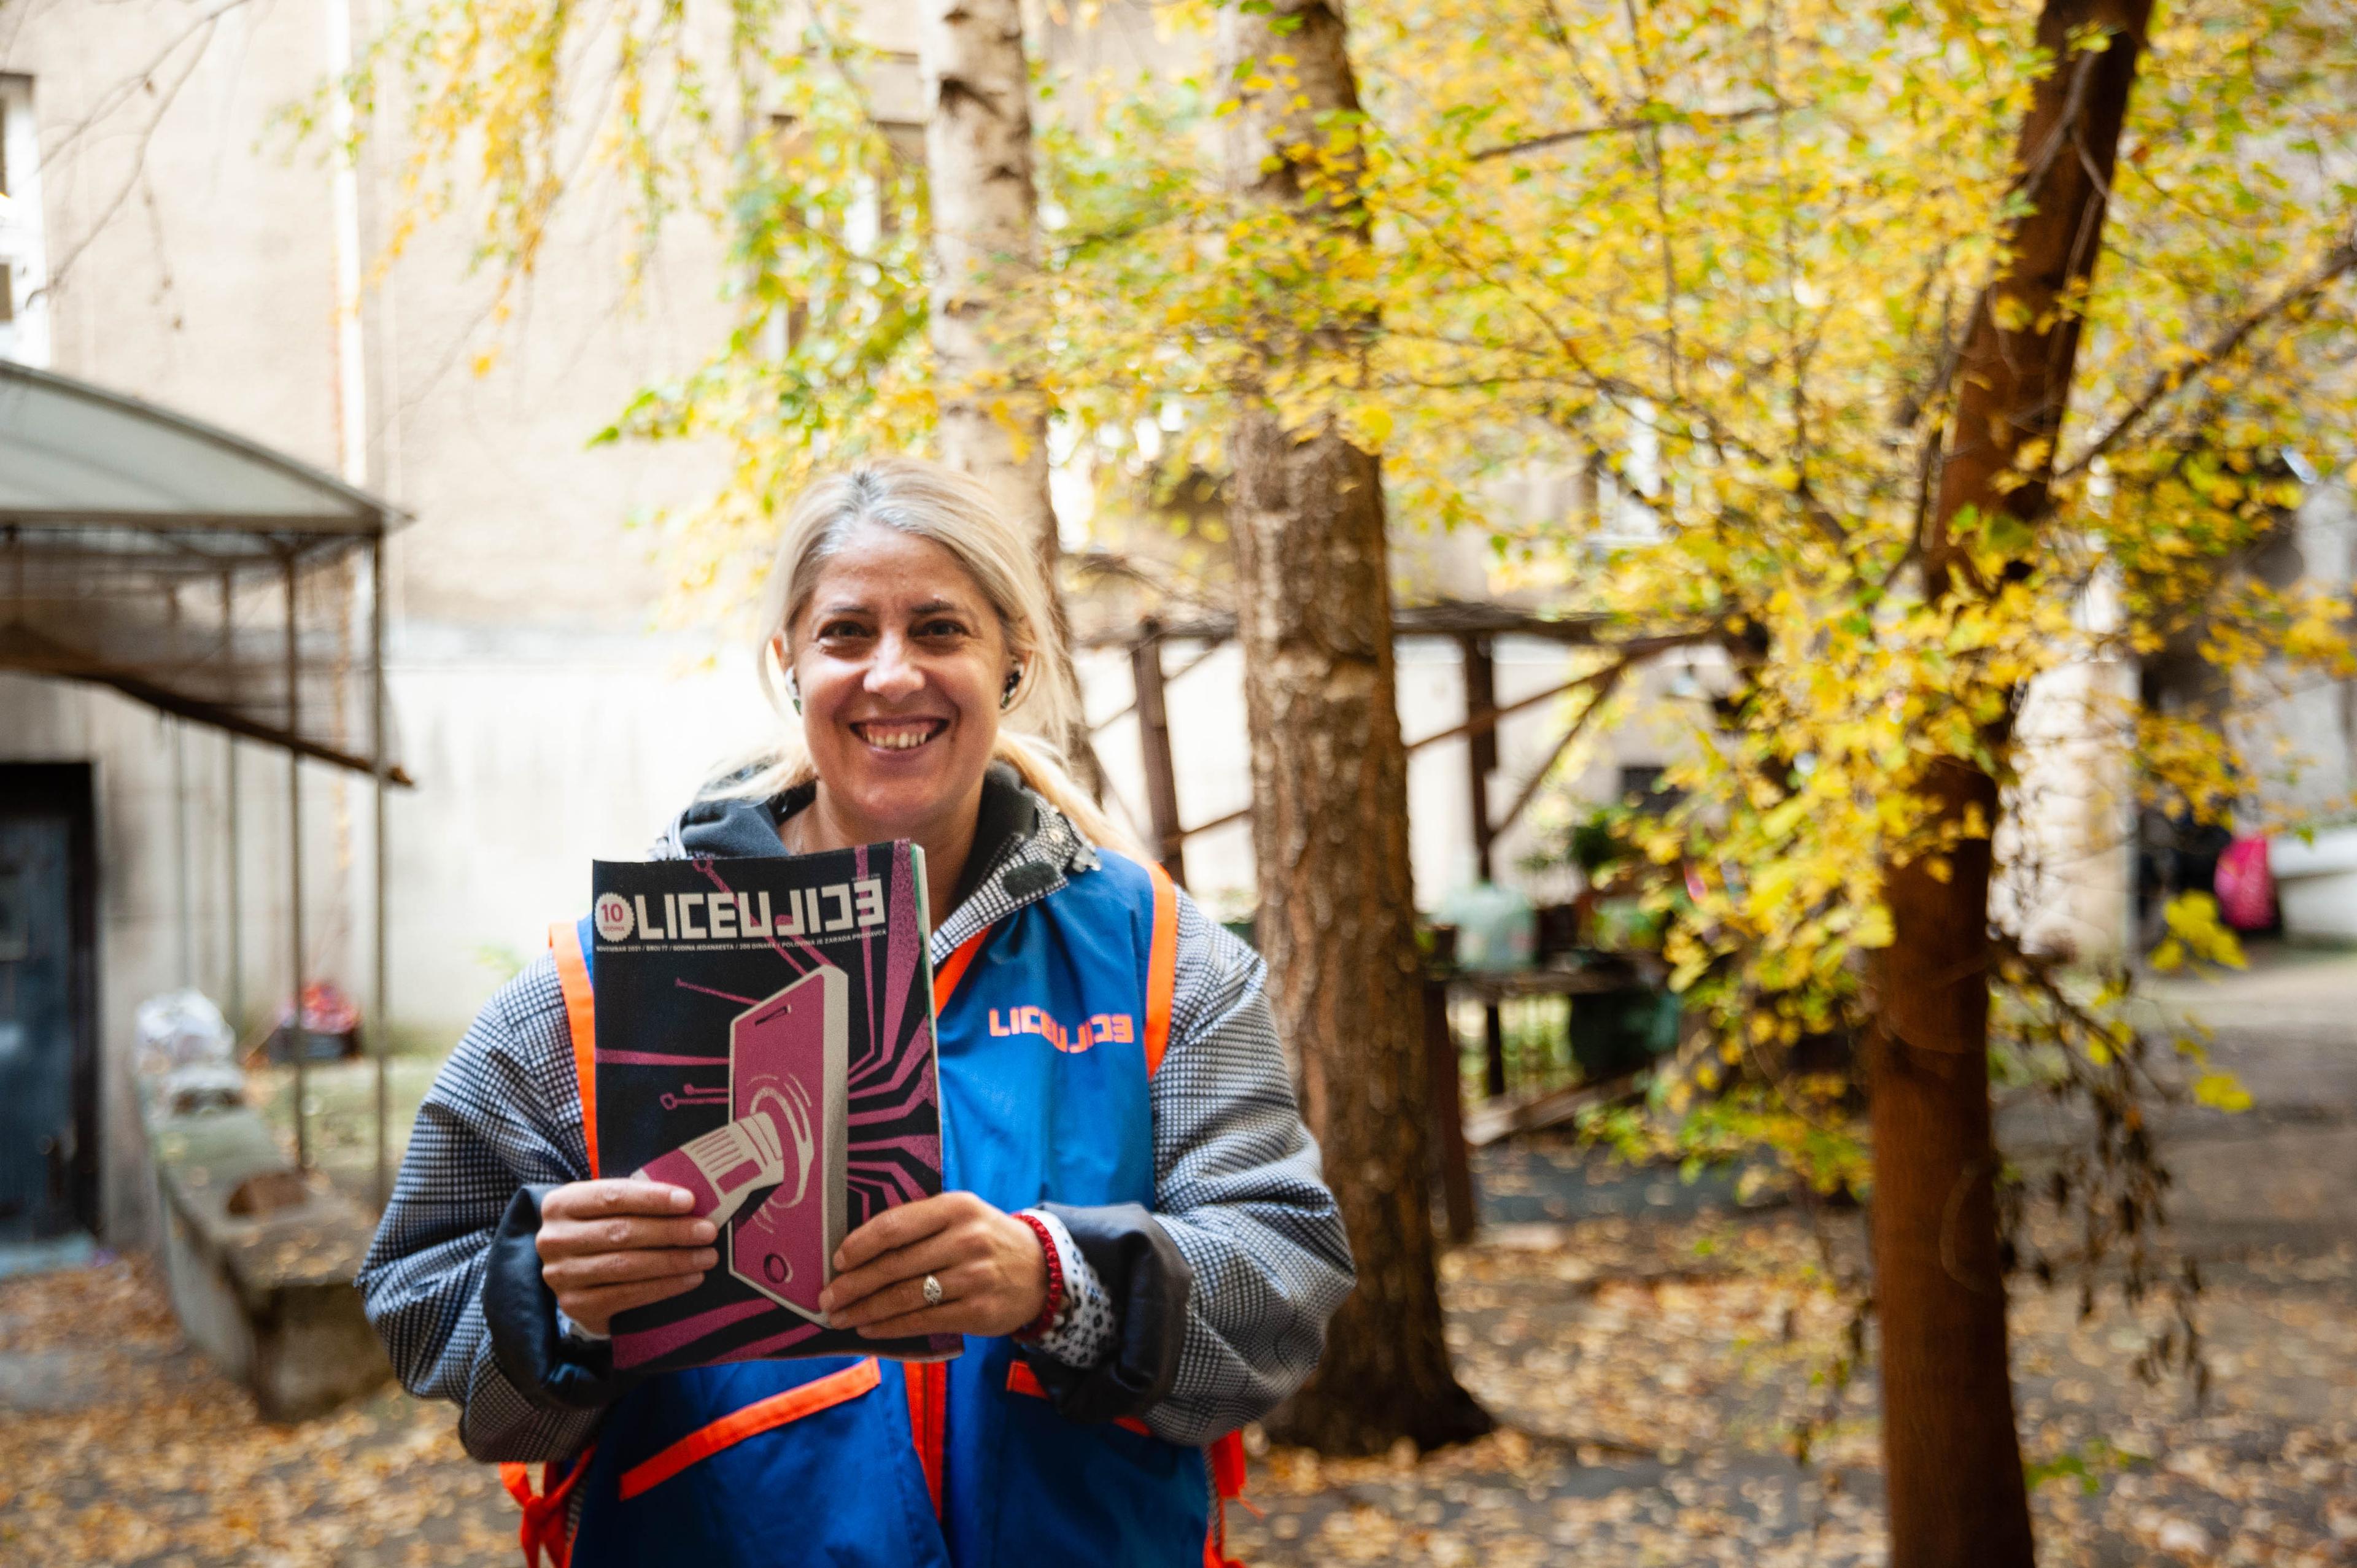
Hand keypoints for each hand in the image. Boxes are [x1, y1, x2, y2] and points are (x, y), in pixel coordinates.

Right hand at [537, 1179, 719, 1336]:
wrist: (574, 1271)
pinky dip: (663, 1287)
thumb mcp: (607, 1206)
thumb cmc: (602, 1227)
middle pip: (621, 1232)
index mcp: (561, 1203)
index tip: (689, 1201)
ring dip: (673, 1261)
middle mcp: (554, 1239)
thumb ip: (636, 1199)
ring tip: (706, 1257)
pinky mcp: (576, 1305)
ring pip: (625, 1266)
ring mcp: (561, 1275)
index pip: (612, 1196)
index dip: (652, 1199)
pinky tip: (690, 1279)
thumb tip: (691, 1201)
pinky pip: (626, 1295)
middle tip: (707, 1232)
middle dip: (671, 1231)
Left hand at [817, 1192, 1046, 1340]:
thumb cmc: (984, 1239)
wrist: (1041, 1271)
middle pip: (895, 1265)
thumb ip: (919, 1224)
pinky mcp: (978, 1312)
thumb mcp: (961, 1216)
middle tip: (827, 1298)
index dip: (860, 1244)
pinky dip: (890, 1327)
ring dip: (865, 1310)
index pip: (896, 1225)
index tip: (837, 1260)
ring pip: (905, 1297)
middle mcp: (966, 1240)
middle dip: (853, 1284)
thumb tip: (857, 1248)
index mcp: (956, 1207)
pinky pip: (922, 1321)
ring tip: (840, 1317)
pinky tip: (869, 1329)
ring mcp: (974, 1277)